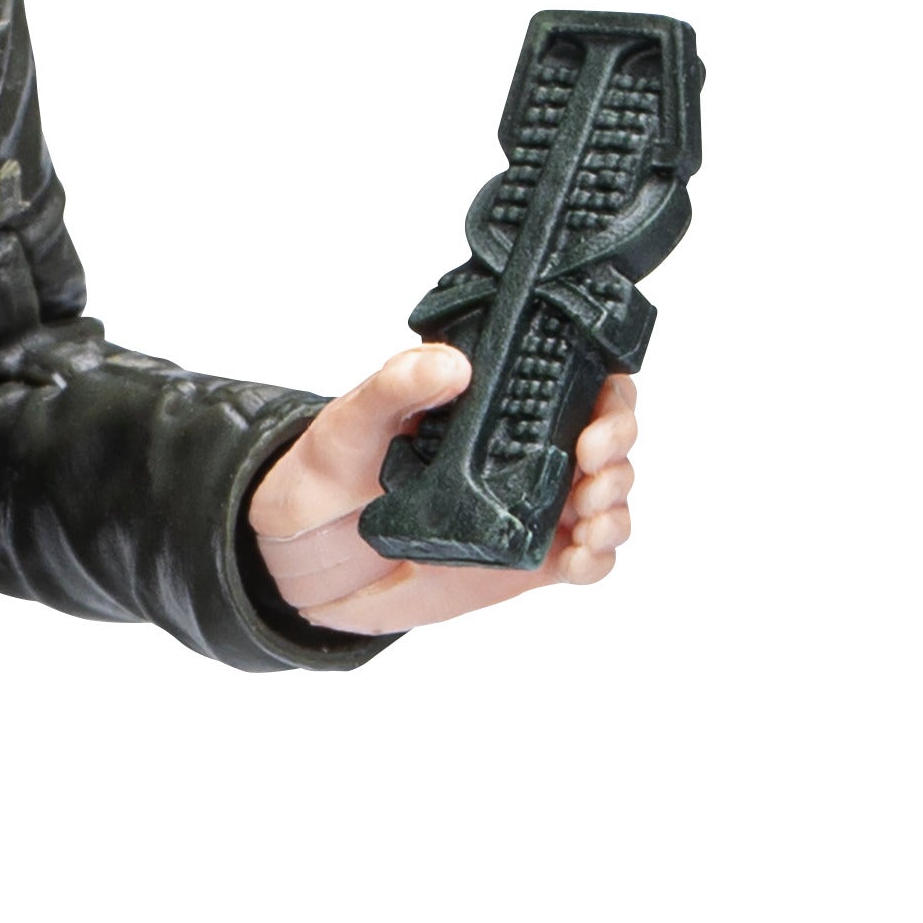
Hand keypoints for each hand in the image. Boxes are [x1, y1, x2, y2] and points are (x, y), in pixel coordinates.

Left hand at [251, 346, 641, 635]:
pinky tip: (580, 557)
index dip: (606, 390)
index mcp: (495, 400)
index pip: (577, 377)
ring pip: (606, 497)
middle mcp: (524, 447)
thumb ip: (397, 385)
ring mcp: (529, 502)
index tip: (593, 413)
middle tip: (590, 464)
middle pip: (608, 436)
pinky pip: (584, 557)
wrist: (304, 547)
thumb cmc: (331, 469)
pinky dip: (597, 559)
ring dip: (614, 506)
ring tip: (586, 519)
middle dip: (617, 448)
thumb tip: (450, 364)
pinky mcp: (525, 555)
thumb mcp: (353, 419)